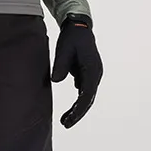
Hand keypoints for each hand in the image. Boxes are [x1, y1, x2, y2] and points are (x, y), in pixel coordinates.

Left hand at [50, 13, 101, 127]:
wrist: (78, 27)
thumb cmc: (71, 37)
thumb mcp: (63, 49)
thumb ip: (60, 65)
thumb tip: (56, 80)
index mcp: (92, 68)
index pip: (86, 93)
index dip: (78, 108)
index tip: (70, 119)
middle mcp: (95, 74)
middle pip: (88, 98)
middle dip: (78, 113)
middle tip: (65, 124)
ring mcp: (92, 75)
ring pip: (86, 96)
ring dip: (77, 109)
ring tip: (65, 121)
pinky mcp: (86, 75)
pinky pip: (83, 92)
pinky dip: (77, 102)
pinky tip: (69, 112)